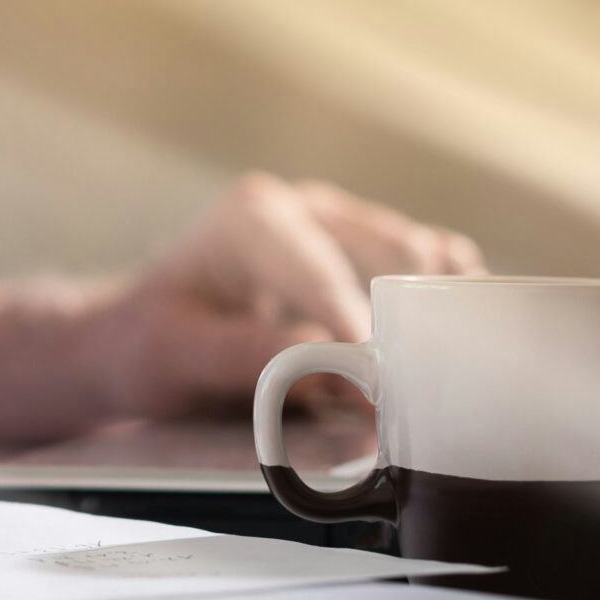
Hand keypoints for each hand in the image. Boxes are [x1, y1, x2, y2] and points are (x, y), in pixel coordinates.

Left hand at [93, 173, 483, 419]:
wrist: (141, 336)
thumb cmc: (152, 343)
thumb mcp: (178, 355)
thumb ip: (251, 357)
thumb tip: (334, 367)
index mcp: (254, 218)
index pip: (321, 274)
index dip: (358, 328)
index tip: (386, 382)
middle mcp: (307, 208)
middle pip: (390, 257)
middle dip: (410, 323)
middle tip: (426, 392)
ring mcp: (344, 227)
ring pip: (422, 260)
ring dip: (439, 313)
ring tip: (453, 375)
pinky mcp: (369, 255)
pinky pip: (429, 270)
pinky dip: (446, 305)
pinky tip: (458, 346)